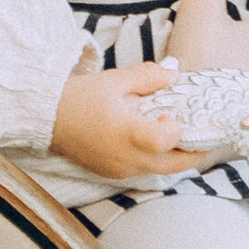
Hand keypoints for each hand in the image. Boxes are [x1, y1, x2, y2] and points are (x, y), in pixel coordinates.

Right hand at [52, 57, 207, 180]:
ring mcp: (120, 170)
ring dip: (172, 155)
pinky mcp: (113, 174)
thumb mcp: (116, 80)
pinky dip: (153, 157)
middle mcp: (127, 159)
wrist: (46, 119)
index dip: (178, 129)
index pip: (166, 141)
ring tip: (170, 131)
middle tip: (203, 136)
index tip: (174, 114)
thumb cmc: (80, 97)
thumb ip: (149, 77)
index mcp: (128, 134)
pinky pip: (142, 170)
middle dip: (194, 152)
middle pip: (174, 166)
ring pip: (159, 170)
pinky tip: (148, 138)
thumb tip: (175, 75)